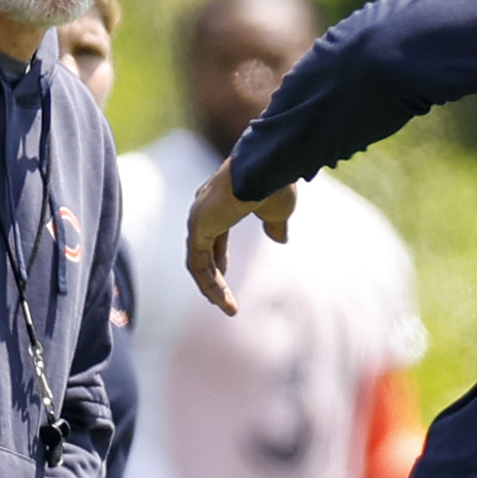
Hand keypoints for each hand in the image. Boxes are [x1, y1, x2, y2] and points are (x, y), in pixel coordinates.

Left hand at [184, 167, 299, 315]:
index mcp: (220, 201)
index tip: (225, 273)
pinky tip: (220, 300)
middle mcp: (204, 208)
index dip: (219, 255)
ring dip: (212, 287)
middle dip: (212, 275)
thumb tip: (280, 239)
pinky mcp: (197, 229)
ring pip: (198, 261)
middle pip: (203, 249)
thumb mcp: (278, 211)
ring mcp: (198, 218)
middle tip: (223, 297)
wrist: (266, 169)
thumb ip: (276, 225)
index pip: (214, 233)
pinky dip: (207, 284)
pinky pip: (197, 265)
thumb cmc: (274, 184)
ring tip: (229, 308)